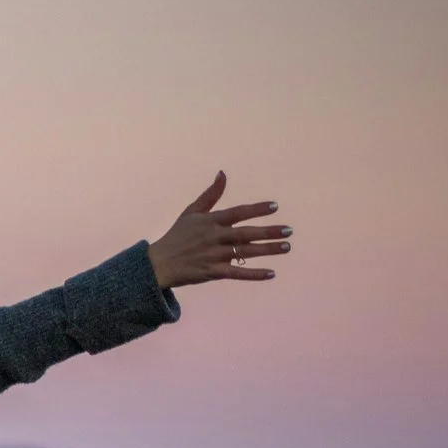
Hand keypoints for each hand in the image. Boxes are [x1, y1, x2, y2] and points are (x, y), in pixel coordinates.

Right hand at [147, 173, 292, 288]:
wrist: (158, 264)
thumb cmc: (176, 236)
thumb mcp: (191, 212)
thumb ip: (210, 194)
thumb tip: (223, 173)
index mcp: (210, 221)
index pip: (237, 213)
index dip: (256, 210)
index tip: (274, 207)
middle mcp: (213, 238)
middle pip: (245, 234)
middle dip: (268, 232)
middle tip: (289, 231)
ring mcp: (213, 256)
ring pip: (244, 253)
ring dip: (267, 250)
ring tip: (286, 247)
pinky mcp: (212, 273)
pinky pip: (237, 273)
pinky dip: (254, 274)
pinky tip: (271, 273)